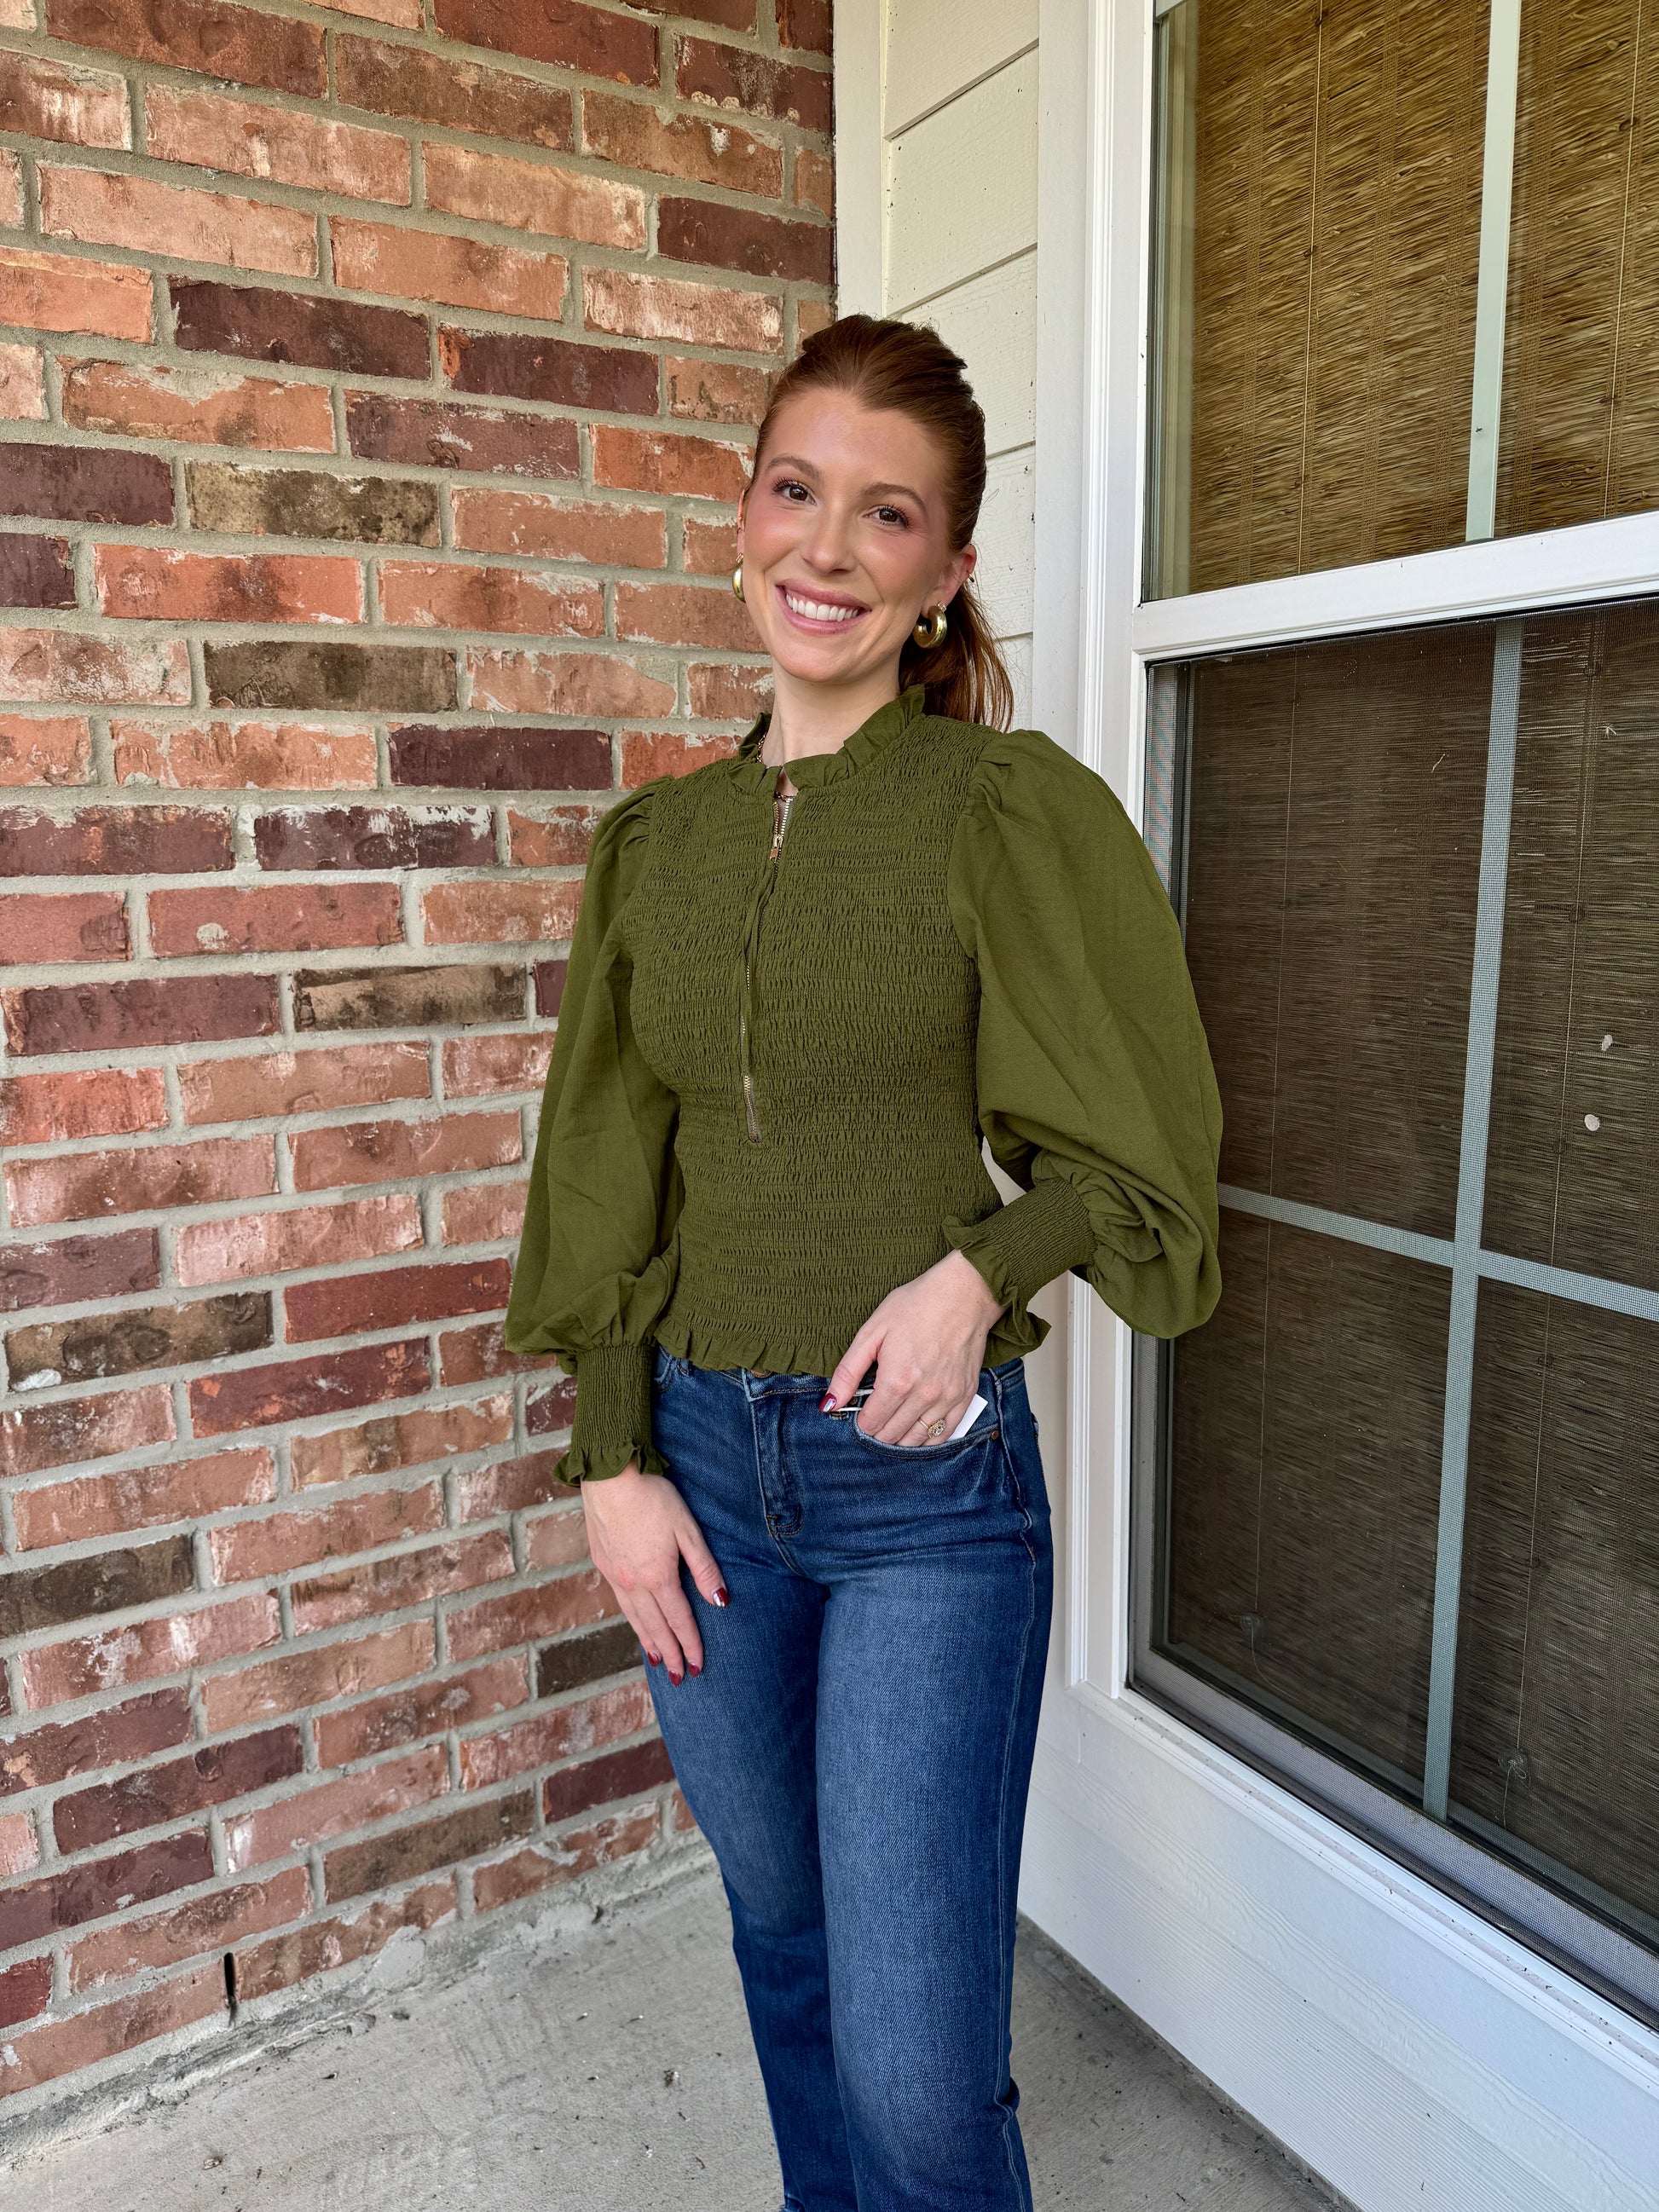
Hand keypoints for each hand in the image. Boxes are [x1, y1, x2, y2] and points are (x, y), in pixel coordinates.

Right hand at [581, 1463, 727, 1685]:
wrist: (609, 1476)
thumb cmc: (653, 1497)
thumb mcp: (687, 1529)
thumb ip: (704, 1568)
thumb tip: (721, 1602)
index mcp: (658, 1576)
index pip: (679, 1620)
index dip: (690, 1645)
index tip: (697, 1666)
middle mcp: (634, 1582)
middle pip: (655, 1627)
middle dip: (669, 1654)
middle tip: (678, 1677)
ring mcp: (615, 1574)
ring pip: (634, 1618)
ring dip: (648, 1641)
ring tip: (656, 1660)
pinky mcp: (602, 1563)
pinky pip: (620, 1602)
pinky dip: (631, 1620)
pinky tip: (636, 1622)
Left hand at [822, 1250, 1005, 1445]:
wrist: (963, 1294)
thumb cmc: (915, 1306)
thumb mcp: (872, 1332)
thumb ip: (848, 1372)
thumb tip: (829, 1404)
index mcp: (896, 1381)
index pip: (870, 1424)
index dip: (860, 1421)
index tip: (859, 1411)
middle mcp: (923, 1396)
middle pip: (891, 1436)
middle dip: (877, 1431)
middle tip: (874, 1415)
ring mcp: (947, 1399)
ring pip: (917, 1440)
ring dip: (900, 1438)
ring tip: (893, 1422)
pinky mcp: (965, 1397)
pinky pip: (945, 1434)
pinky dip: (928, 1438)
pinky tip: (917, 1429)